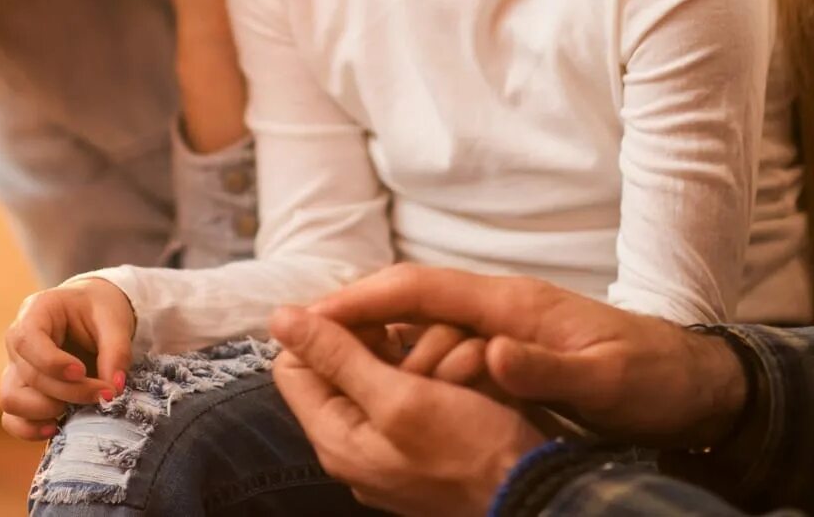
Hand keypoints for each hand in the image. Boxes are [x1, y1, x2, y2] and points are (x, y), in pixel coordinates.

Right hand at [0, 279, 135, 439]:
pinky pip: (12, 419)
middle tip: (104, 394)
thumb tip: (115, 388)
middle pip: (28, 375)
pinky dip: (31, 429)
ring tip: (78, 409)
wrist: (94, 314)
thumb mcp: (114, 319)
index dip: (51, 362)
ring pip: (11, 400)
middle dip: (68, 391)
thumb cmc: (100, 310)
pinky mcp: (23, 392)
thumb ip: (117, 350)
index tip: (82, 372)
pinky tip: (58, 427)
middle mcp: (18, 341)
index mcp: (36, 311)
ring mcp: (16, 368)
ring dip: (45, 411)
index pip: (27, 340)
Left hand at [270, 305, 544, 516]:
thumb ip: (337, 357)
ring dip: (427, 355)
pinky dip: (446, 373)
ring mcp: (391, 443)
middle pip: (347, 362)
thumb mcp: (399, 397)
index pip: (295, 363)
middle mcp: (355, 442)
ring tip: (462, 369)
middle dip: (389, 343)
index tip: (373, 316)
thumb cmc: (469, 453)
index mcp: (335, 436)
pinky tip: (473, 376)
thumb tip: (279, 318)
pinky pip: (422, 390)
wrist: (534, 497)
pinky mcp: (426, 440)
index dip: (325, 330)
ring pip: (391, 368)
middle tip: (429, 348)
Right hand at [308, 264, 747, 448]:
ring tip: (329, 365)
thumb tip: (489, 352)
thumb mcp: (607, 382)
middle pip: (408, 301)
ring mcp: (508, 325)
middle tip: (298, 345)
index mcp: (514, 304)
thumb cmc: (656, 381)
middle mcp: (503, 306)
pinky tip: (392, 379)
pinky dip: (411, 356)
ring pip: (424, 324)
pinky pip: (445, 343)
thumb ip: (546, 367)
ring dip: (380, 341)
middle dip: (353, 317)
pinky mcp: (514, 349)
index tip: (310, 314)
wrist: (699, 384)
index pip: (419, 287)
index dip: (361, 298)